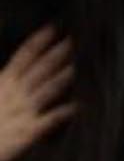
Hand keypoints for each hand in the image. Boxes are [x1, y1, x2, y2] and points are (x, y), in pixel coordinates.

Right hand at [0, 27, 74, 160]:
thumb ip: (8, 80)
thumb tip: (16, 70)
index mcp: (3, 83)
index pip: (22, 57)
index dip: (37, 42)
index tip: (52, 28)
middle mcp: (14, 95)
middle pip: (39, 69)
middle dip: (57, 53)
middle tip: (76, 39)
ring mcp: (22, 112)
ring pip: (47, 90)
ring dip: (63, 77)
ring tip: (80, 66)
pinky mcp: (28, 132)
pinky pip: (50, 120)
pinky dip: (64, 112)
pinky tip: (78, 106)